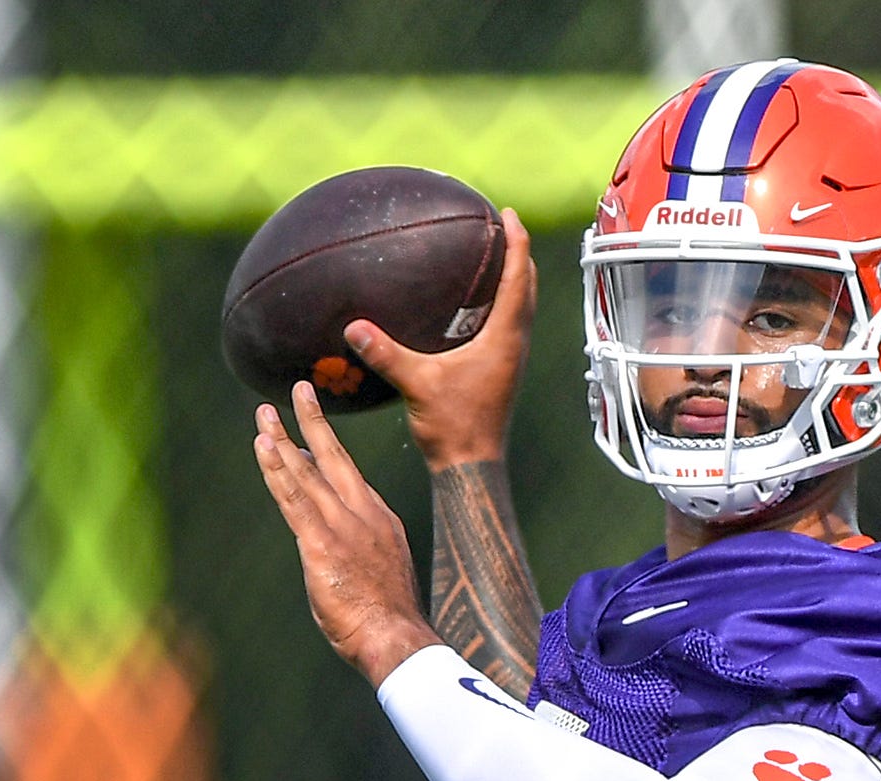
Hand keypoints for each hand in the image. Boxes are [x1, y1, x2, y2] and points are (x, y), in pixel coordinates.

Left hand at [254, 383, 441, 684]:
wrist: (397, 638)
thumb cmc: (390, 620)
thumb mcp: (381, 577)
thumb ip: (360, 555)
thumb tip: (340, 553)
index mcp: (381, 521)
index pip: (348, 478)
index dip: (325, 454)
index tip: (306, 438)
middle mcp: (363, 514)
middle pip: (334, 457)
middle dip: (314, 421)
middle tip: (300, 390)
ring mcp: (343, 525)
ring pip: (306, 473)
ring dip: (281, 440)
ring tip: (264, 414)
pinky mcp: (321, 542)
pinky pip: (293, 498)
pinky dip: (276, 470)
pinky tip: (263, 447)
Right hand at [344, 207, 536, 469]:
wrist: (471, 466)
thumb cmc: (452, 427)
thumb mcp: (416, 385)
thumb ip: (386, 354)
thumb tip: (353, 327)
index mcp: (505, 338)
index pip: (518, 278)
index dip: (516, 242)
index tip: (506, 214)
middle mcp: (515, 344)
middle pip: (527, 287)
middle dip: (518, 254)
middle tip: (502, 227)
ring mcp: (512, 359)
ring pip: (522, 307)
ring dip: (515, 279)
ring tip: (495, 257)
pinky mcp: (503, 372)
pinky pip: (508, 326)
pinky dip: (500, 305)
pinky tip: (473, 307)